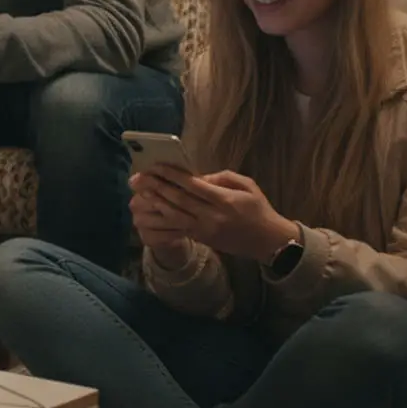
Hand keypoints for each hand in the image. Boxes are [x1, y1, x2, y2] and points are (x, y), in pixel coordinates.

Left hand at [131, 166, 295, 261]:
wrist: (268, 241)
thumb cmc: (258, 209)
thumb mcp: (247, 185)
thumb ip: (221, 177)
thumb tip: (197, 176)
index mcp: (225, 200)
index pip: (193, 185)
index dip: (172, 175)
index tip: (156, 166)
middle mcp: (212, 216)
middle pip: (178, 200)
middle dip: (156, 187)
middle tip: (138, 178)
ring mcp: (205, 230)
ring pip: (174, 216)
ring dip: (155, 203)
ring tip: (140, 193)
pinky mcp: (201, 239)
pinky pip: (177, 229)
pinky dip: (162, 221)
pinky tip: (150, 212)